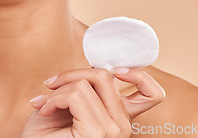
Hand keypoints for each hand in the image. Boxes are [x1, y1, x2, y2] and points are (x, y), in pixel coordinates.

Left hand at [21, 67, 164, 137]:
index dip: (139, 75)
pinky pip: (75, 94)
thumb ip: (88, 88)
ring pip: (85, 83)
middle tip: (52, 85)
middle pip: (105, 75)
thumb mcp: (71, 105)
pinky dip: (53, 98)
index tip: (115, 71)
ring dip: (57, 90)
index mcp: (120, 117)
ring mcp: (112, 130)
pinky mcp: (97, 132)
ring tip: (45, 104)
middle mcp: (122, 124)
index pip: (152, 94)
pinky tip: (45, 111)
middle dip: (71, 74)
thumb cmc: (47, 133)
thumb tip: (93, 65)